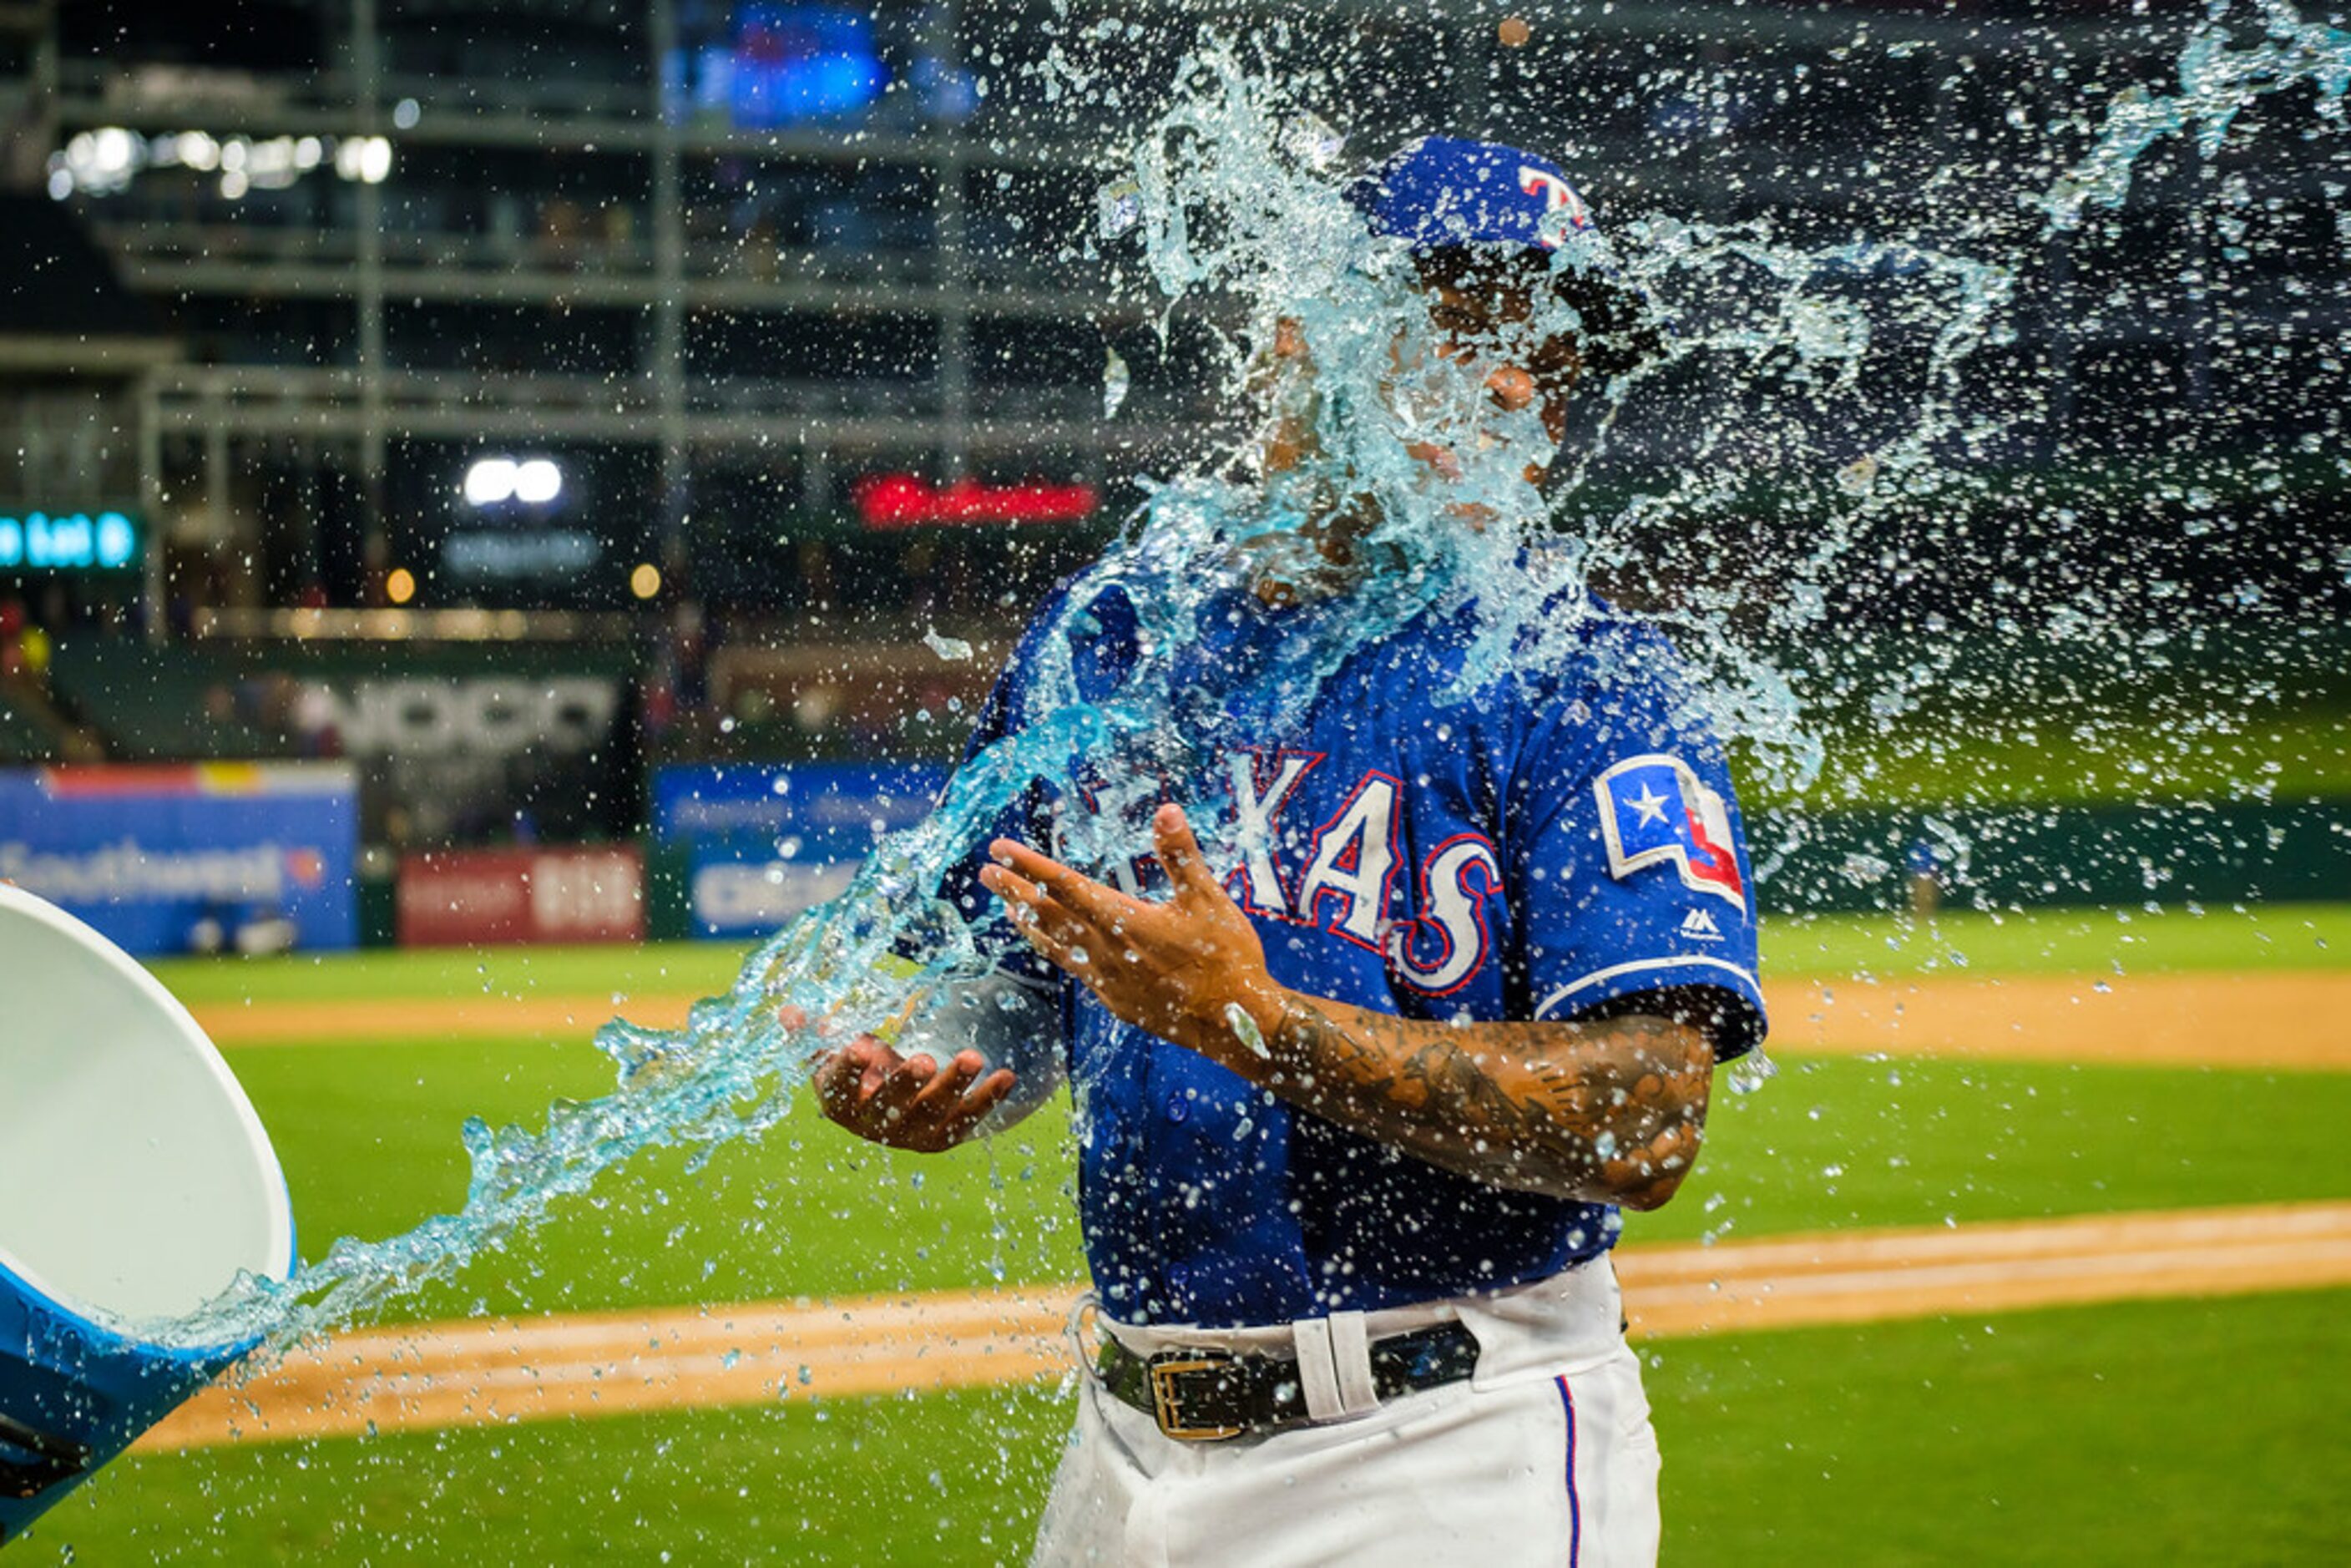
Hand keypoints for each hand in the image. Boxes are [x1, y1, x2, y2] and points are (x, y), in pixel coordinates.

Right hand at [787, 1007, 1015, 1153]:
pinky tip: (1007, 1074)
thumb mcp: (835, 1053)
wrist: (895, 1111)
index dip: (850, 1070)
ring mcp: (913, 1133)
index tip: (859, 1046)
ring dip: (955, 1084)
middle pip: (892, 1106)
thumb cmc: (862, 1074)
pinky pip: (969, 1117)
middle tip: (925, 1059)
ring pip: (935, 1111)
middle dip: (909, 1083)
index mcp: (842, 1104)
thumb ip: (814, 1035)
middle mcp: (876, 1126)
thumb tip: (788, 1011)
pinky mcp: (946, 1135)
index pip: (841, 1089)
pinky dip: (989, 1097)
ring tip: (973, 1056)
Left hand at [978, 804, 1284, 1067]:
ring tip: (1008, 908)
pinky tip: (1055, 948)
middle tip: (986, 873)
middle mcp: (1106, 951)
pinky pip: (1075, 970)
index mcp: (1124, 921)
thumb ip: (1182, 856)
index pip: (1064, 885)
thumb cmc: (1227, 960)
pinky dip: (1055, 952)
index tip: (999, 848)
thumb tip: (1165, 811)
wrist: (1234, 1025)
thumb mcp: (1209, 901)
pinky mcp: (1116, 1000)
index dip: (1029, 865)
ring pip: (1056, 946)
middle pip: (1048, 916)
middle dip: (1015, 891)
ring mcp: (1107, 980)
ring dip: (1029, 923)